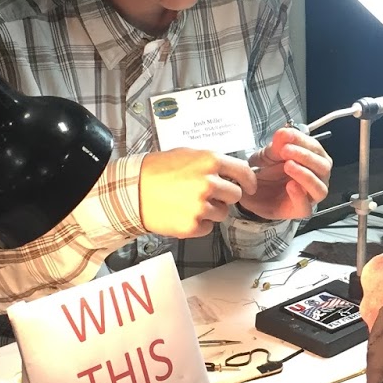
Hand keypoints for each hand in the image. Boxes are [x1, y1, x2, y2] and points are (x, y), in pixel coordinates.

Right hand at [137, 148, 256, 238]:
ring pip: (223, 213)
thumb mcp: (187, 154)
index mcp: (209, 161)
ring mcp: (201, 206)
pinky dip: (199, 224)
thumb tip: (231, 171)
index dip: (249, 181)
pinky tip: (183, 213)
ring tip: (190, 203)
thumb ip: (211, 162)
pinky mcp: (192, 225)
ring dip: (211, 211)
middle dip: (225, 196)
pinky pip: (208, 227)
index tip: (250, 187)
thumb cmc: (156, 170)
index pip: (244, 172)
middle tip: (208, 195)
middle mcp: (208, 183)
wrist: (132, 190)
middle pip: (236, 196)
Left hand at [244, 128, 332, 220]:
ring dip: (305, 175)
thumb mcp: (268, 154)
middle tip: (286, 150)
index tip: (287, 135)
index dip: (303, 141)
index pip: (316, 148)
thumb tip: (285, 132)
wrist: (251, 193)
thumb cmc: (266, 171)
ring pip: (320, 187)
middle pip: (323, 167)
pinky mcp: (300, 210)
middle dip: (305, 156)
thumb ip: (277, 145)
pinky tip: (290, 186)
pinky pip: (306, 207)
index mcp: (312, 159)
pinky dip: (299, 196)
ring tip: (288, 166)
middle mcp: (316, 177)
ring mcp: (310, 195)